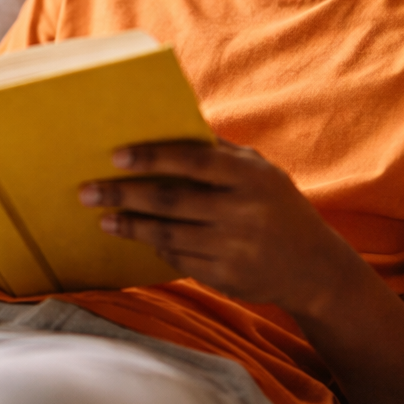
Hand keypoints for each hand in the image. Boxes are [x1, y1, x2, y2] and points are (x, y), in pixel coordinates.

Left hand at [79, 140, 364, 313]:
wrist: (315, 267)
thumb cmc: (278, 206)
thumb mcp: (261, 171)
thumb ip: (220, 152)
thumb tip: (167, 125)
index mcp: (251, 177)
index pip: (192, 161)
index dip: (151, 158)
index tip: (115, 156)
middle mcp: (243, 212)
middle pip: (170, 200)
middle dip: (123, 194)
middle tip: (87, 190)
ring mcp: (234, 248)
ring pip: (167, 234)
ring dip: (129, 225)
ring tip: (102, 217)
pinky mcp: (225, 277)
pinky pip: (177, 258)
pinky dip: (153, 246)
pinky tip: (135, 237)